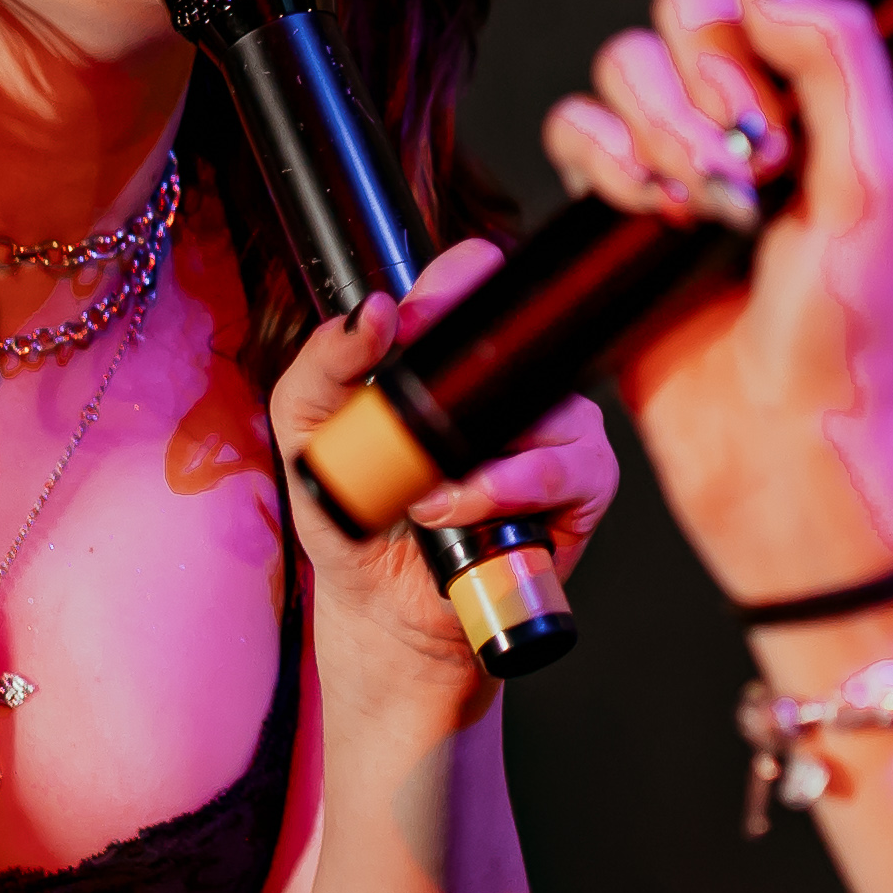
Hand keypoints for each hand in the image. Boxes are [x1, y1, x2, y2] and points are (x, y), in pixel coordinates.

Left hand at [274, 233, 616, 726]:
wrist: (385, 612)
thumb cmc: (357, 518)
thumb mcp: (308, 435)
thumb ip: (322, 365)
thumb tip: (369, 314)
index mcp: (452, 355)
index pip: (474, 280)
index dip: (456, 282)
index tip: (415, 316)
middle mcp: (511, 381)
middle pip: (525, 336)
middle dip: (470, 380)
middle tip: (417, 425)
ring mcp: (556, 427)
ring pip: (547, 406)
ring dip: (475, 458)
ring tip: (425, 497)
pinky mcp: (584, 483)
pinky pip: (566, 465)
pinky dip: (510, 488)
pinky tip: (465, 512)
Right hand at [540, 0, 892, 597]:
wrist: (781, 447)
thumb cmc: (849, 336)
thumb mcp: (876, 184)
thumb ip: (840, 59)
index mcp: (828, 93)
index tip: (789, 9)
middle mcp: (752, 112)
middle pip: (690, 3)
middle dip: (708, 73)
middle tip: (753, 158)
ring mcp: (679, 157)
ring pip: (624, 62)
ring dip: (656, 124)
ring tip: (702, 204)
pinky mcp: (612, 210)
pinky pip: (571, 128)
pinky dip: (601, 158)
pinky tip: (647, 213)